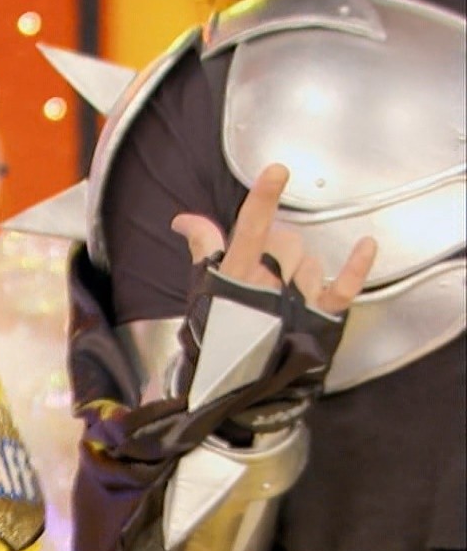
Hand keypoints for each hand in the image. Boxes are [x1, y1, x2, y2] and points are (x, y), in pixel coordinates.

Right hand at [170, 164, 376, 314]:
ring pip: (310, 261)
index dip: (263, 198)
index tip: (277, 170)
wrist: (236, 380)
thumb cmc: (218, 332)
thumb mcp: (203, 287)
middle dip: (279, 246)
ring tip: (284, 293)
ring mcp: (296, 302)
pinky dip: (356, 266)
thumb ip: (202, 246)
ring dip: (301, 267)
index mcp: (236, 274)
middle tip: (266, 270)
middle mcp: (267, 284)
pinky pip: (343, 288)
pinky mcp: (320, 319)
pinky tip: (367, 244)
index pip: (250, 228)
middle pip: (286, 240)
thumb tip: (183, 219)